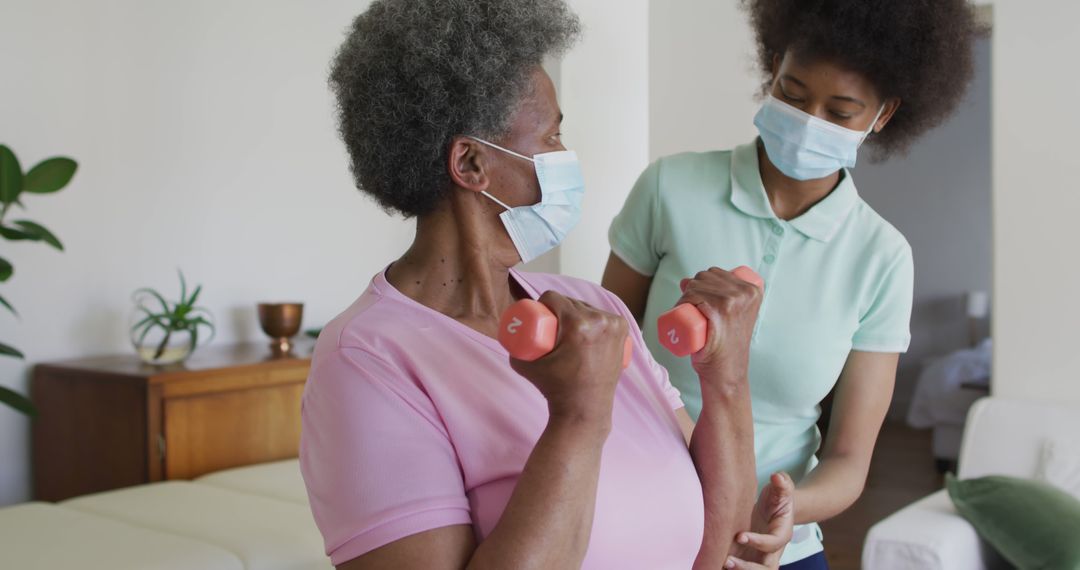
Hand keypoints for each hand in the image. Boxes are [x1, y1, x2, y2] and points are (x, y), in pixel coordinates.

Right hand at [509, 291, 627, 425]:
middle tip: (552, 327)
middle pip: (572, 302)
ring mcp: (615, 326)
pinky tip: (588, 328)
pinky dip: (594, 319)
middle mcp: (600, 321)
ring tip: (568, 330)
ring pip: (588, 308)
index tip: (540, 316)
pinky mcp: (623, 332)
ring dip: (576, 313)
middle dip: (559, 310)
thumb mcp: (525, 365)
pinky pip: (603, 316)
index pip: (554, 297)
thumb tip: (509, 331)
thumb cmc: (555, 389)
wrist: (584, 409)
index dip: (543, 303)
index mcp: (578, 325)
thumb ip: (513, 345)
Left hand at [676, 267, 762, 381]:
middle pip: (705, 277)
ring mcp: (733, 300)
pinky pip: (692, 295)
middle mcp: (745, 292)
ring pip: (695, 285)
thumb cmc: (726, 345)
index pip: (717, 273)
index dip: (702, 283)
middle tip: (692, 310)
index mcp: (753, 290)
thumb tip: (686, 280)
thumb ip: (725, 298)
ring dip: (685, 296)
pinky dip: (684, 300)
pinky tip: (685, 310)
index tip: (699, 300)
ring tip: (690, 314)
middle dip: (692, 289)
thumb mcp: (734, 316)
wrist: (727, 372)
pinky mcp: (719, 310)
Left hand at [726, 472, 794, 569]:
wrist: (772, 509)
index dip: (758, 542)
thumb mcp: (781, 490)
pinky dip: (726, 568)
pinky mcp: (747, 559)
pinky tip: (712, 564)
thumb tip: (777, 477)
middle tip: (727, 561)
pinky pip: (740, 569)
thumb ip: (782, 484)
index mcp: (782, 535)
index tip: (740, 536)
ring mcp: (759, 558)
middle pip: (766, 569)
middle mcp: (772, 552)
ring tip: (720, 564)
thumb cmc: (775, 498)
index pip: (772, 544)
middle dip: (748, 568)